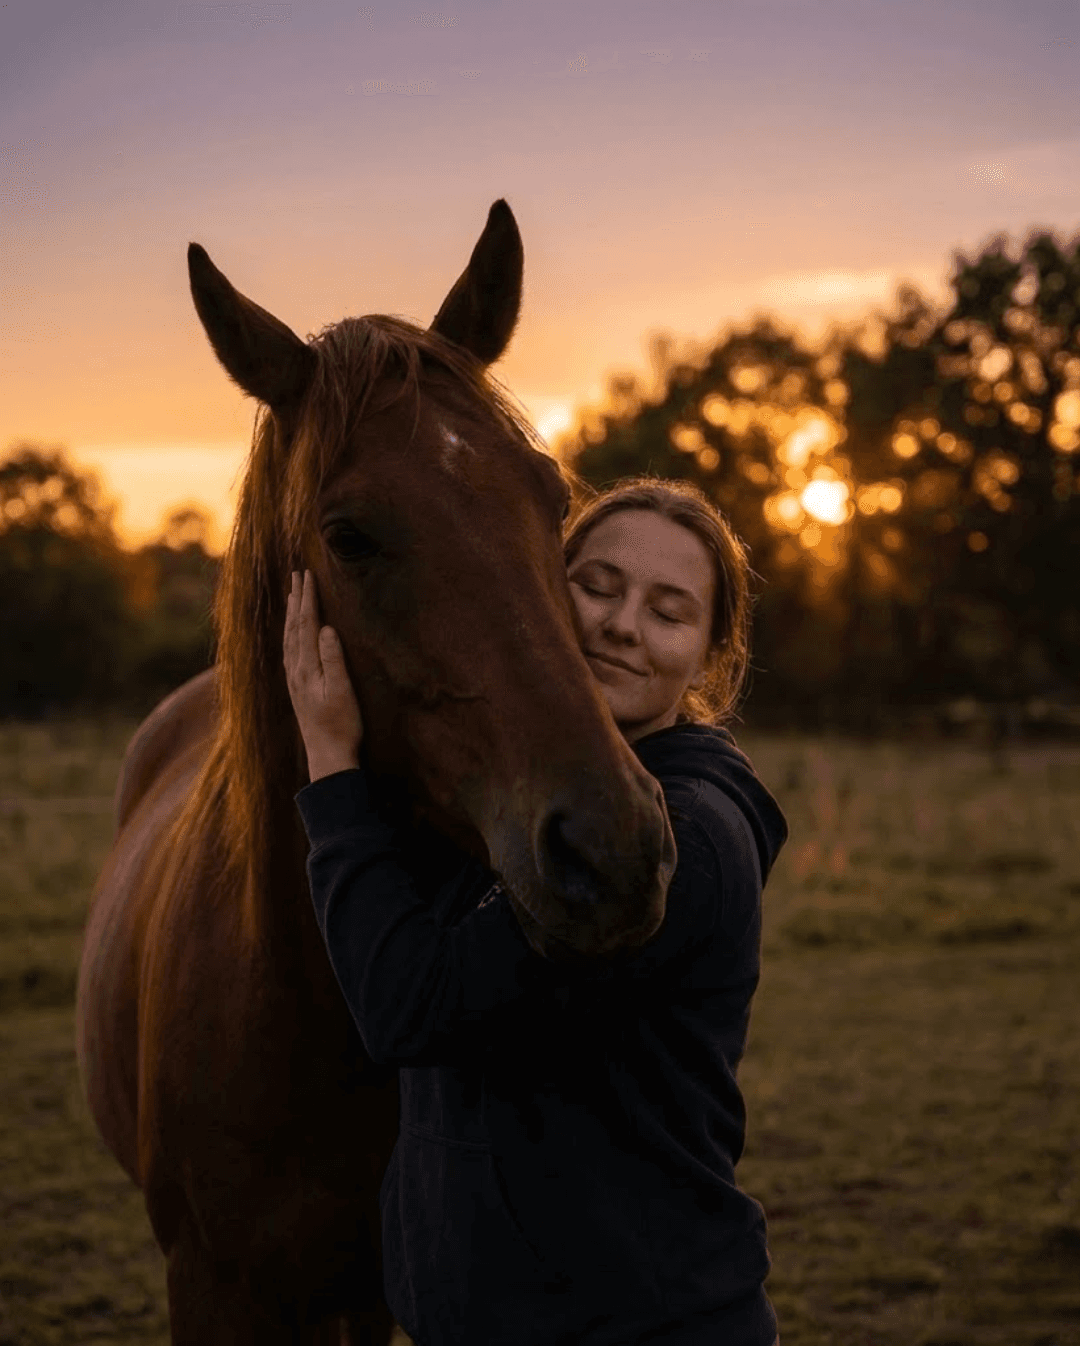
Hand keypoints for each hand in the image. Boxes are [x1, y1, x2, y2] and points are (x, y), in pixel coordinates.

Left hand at [283, 569, 363, 780]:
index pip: (306, 624)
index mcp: (306, 667)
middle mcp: (295, 670)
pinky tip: (292, 634)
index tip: (308, 575)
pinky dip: (290, 634)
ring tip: (292, 596)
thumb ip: (332, 658)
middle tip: (296, 575)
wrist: (328, 756)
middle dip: (296, 599)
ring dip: (290, 615)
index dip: (308, 599)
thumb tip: (325, 628)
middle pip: (293, 627)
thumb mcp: (342, 690)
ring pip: (289, 638)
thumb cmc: (342, 725)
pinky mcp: (297, 688)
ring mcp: (294, 680)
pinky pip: (289, 651)